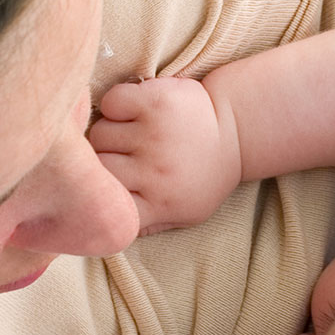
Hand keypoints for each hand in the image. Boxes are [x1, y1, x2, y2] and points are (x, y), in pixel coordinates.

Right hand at [89, 77, 241, 234]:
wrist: (237, 130)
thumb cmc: (203, 177)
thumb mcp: (184, 214)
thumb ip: (146, 226)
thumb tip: (105, 233)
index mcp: (159, 203)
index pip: (103, 204)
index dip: (98, 193)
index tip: (106, 185)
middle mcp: (156, 170)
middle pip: (96, 165)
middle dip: (101, 160)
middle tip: (121, 155)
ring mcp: (156, 133)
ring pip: (100, 133)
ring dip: (109, 132)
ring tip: (131, 134)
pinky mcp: (157, 100)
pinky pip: (111, 102)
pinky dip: (116, 105)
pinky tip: (134, 112)